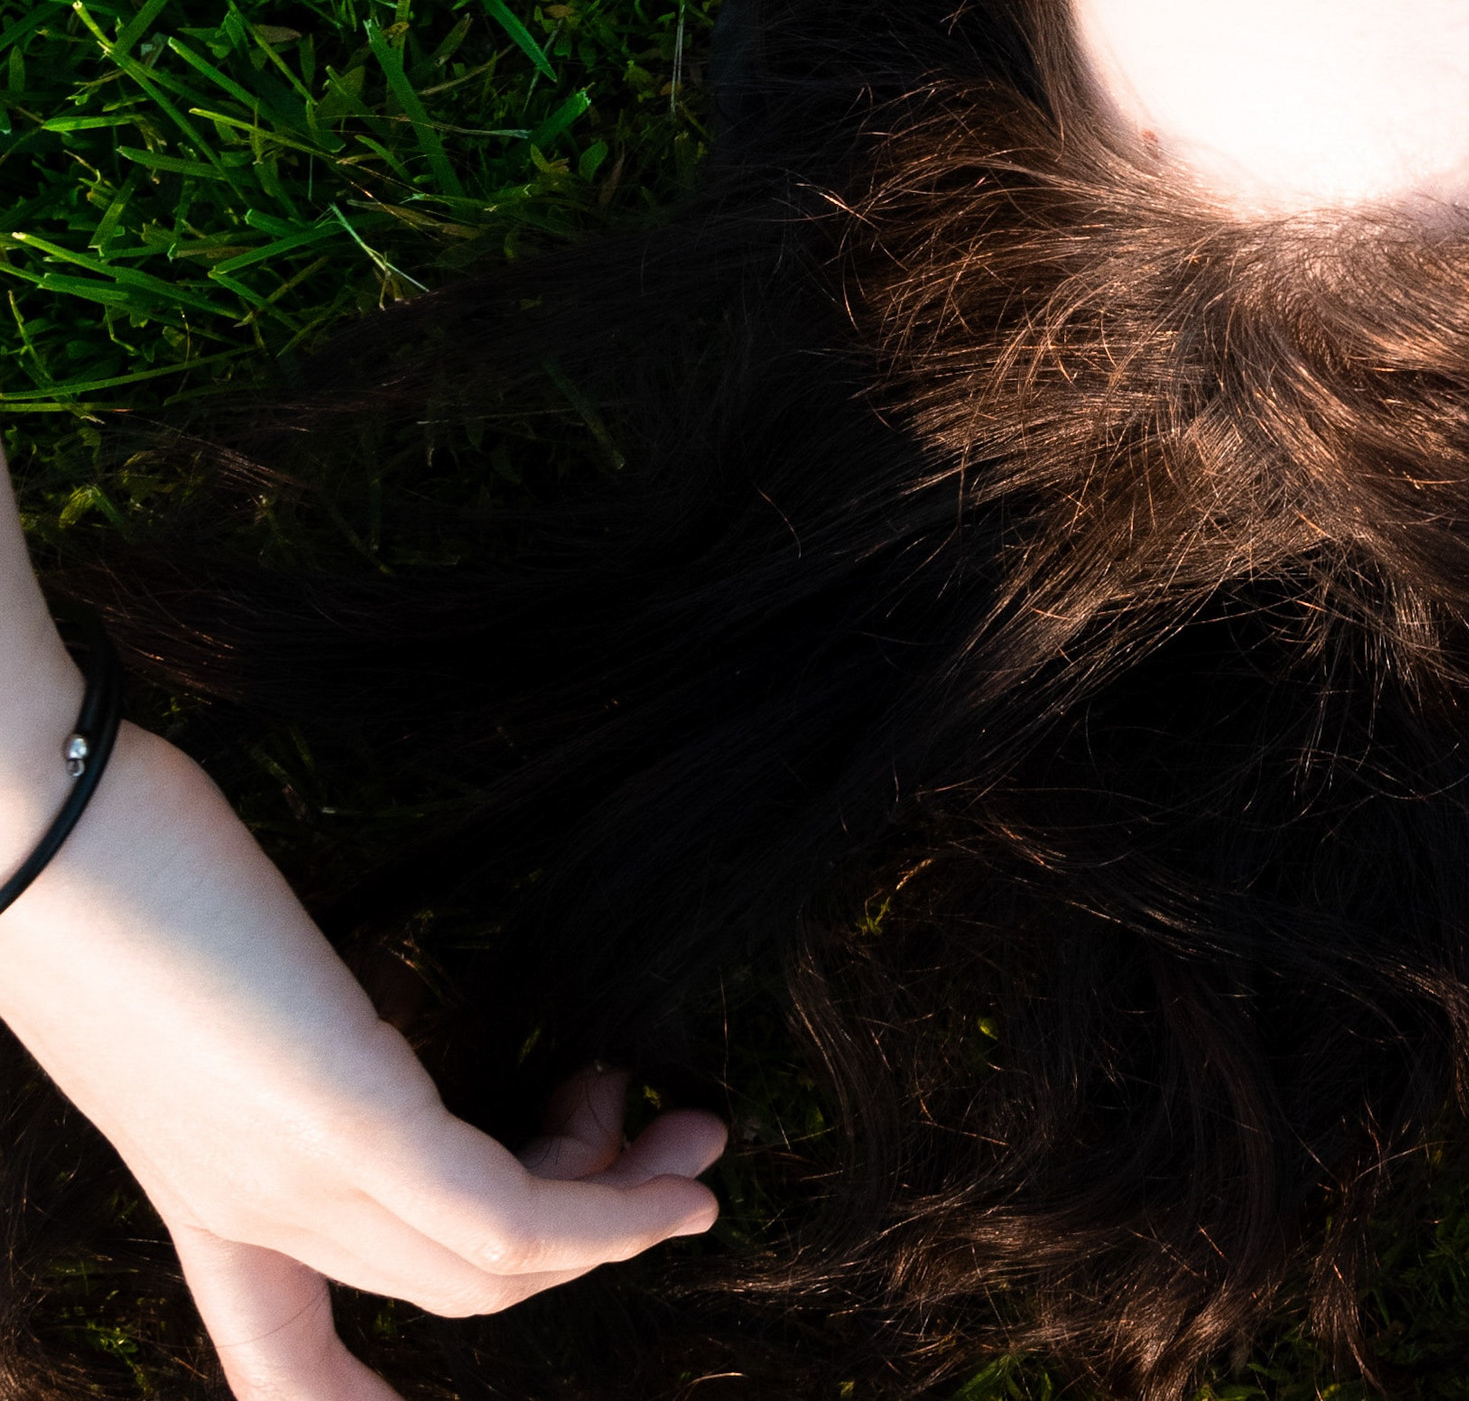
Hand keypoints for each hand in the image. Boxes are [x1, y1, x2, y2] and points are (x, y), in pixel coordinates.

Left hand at [0, 718, 720, 1400]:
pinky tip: (663, 1182)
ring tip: (686, 1135)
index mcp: (206, 1186)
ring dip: (617, 1216)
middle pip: (447, 1287)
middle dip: (588, 1239)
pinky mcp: (348, 1116)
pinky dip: (602, 1215)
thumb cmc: (101, 866)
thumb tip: (317, 996)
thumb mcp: (184, 971)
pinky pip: (503, 1213)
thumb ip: (256, 1015)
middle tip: (672, 1149)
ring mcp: (301, 1174)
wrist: (21, 835)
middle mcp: (254, 1205)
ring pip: (490, 1266)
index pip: (272, 1349)